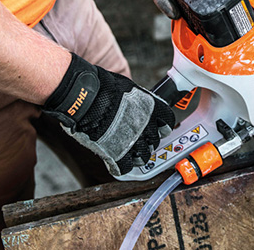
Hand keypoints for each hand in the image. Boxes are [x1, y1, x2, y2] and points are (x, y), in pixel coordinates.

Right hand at [42, 53, 174, 175]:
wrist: (86, 99)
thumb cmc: (103, 88)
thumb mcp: (128, 87)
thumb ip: (137, 99)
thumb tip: (136, 102)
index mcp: (151, 107)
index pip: (167, 121)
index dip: (163, 126)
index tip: (160, 128)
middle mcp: (146, 126)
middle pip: (155, 140)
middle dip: (148, 140)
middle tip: (139, 139)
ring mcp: (133, 141)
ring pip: (144, 156)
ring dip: (138, 155)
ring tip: (130, 152)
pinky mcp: (118, 154)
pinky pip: (125, 167)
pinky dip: (121, 166)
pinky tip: (116, 161)